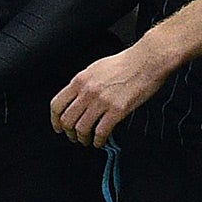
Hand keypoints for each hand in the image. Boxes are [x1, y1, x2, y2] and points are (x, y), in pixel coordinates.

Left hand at [51, 39, 175, 146]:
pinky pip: (101, 131)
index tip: (58, 127)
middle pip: (67, 120)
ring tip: (86, 141)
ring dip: (82, 138)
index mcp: (80, 80)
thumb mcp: (95, 69)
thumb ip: (83, 84)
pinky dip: (98, 140)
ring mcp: (101, 101)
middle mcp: (87, 91)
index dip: (55, 120)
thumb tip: (76, 100)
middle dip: (69, 133)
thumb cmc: (125, 63)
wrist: (147, 60)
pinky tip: (100, 141)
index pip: (57, 105)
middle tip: (73, 137)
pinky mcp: (117, 109)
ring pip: (82, 128)